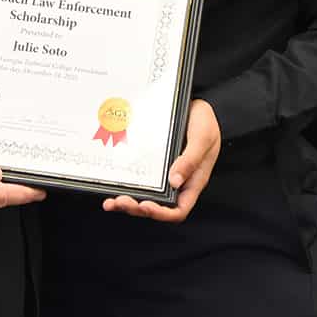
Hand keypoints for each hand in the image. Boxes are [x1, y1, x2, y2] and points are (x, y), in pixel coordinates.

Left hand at [102, 98, 220, 222]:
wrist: (196, 103)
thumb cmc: (205, 121)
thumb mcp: (202, 138)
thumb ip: (190, 160)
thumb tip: (174, 182)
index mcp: (192, 181)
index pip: (178, 209)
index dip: (162, 213)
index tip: (146, 206)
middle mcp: (177, 181)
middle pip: (157, 205)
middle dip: (137, 208)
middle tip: (120, 201)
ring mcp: (165, 172)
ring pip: (146, 195)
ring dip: (128, 201)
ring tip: (111, 201)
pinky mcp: (155, 162)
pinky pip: (140, 177)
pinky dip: (127, 183)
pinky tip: (113, 183)